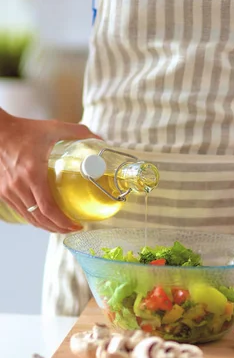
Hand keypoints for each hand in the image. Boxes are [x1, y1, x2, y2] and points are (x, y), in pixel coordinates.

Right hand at [0, 109, 99, 232]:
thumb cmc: (22, 130)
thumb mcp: (52, 128)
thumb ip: (78, 132)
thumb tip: (99, 139)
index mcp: (32, 174)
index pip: (48, 208)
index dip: (63, 222)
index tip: (76, 225)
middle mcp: (18, 186)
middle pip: (40, 219)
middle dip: (58, 228)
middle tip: (73, 229)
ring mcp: (8, 191)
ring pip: (29, 218)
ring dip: (46, 226)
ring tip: (61, 227)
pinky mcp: (2, 191)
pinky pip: (21, 211)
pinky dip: (34, 218)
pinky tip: (44, 218)